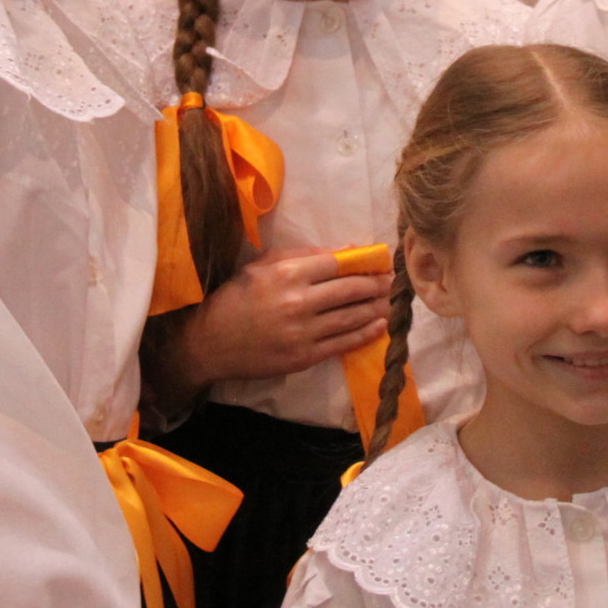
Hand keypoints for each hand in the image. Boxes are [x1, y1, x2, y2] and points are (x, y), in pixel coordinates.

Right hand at [152, 247, 390, 398]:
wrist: (211, 342)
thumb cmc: (235, 298)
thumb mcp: (261, 266)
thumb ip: (302, 255)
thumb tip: (346, 251)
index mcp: (286, 274)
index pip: (337, 264)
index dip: (363, 262)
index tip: (381, 261)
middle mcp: (298, 302)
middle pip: (350, 290)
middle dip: (377, 284)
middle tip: (395, 281)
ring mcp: (303, 332)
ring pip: (351, 317)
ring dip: (377, 308)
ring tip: (393, 300)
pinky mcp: (304, 356)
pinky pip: (343, 343)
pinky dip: (365, 333)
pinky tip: (380, 325)